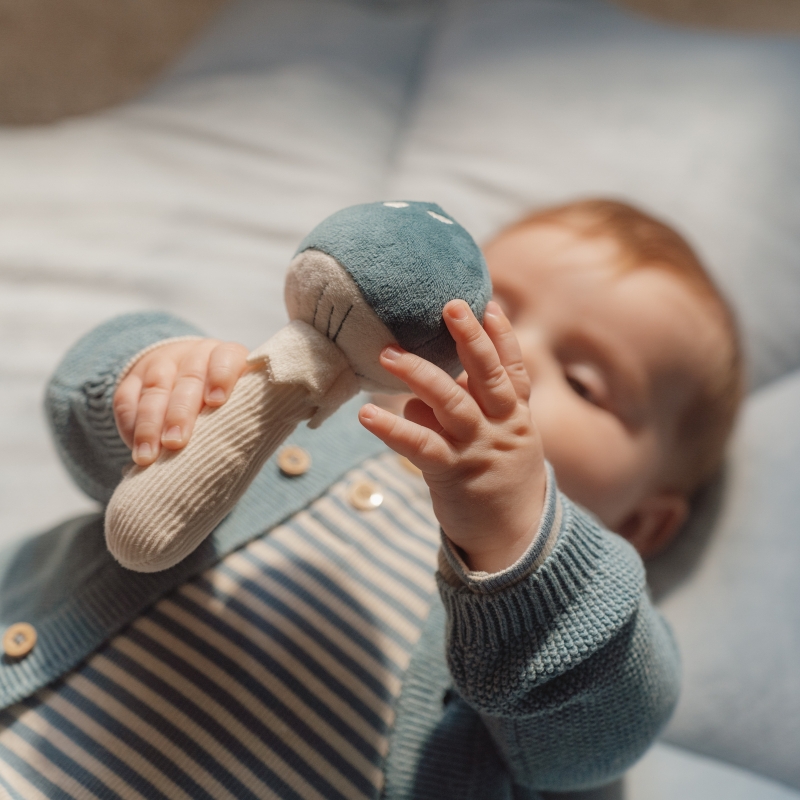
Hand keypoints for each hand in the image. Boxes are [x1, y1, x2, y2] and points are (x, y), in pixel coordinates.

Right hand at [114, 339, 249, 465]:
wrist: (188, 379)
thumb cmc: (227, 402)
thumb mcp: (240, 401)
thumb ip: (244, 413)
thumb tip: (244, 447)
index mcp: (227, 356)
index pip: (225, 357)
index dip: (221, 376)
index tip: (217, 401)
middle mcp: (194, 355)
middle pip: (187, 378)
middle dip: (180, 412)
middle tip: (176, 441)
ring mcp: (161, 364)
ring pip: (154, 389)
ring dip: (150, 424)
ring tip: (149, 456)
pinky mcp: (133, 379)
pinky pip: (126, 399)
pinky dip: (130, 425)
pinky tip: (135, 447)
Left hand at [359, 299, 546, 572]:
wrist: (514, 537)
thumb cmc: (498, 480)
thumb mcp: (499, 441)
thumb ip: (465, 414)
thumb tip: (414, 400)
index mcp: (515, 414)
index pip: (511, 368)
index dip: (501, 336)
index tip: (487, 304)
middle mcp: (500, 425)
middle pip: (487, 375)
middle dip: (470, 339)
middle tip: (450, 306)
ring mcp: (476, 448)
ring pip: (451, 403)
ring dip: (419, 374)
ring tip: (387, 354)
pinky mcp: (451, 473)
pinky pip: (420, 446)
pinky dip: (392, 429)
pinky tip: (367, 415)